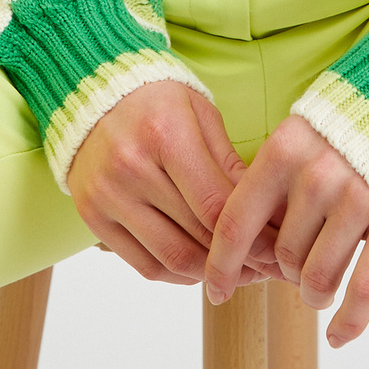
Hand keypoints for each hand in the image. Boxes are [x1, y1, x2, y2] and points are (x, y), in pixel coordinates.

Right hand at [66, 79, 284, 288]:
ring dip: (210, 273)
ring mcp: (107, 195)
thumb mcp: (200, 113)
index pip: (214, 204)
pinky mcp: (93, 217)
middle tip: (264, 265)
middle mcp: (130, 167)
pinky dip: (178, 274)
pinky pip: (144, 266)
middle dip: (237, 257)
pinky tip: (200, 267)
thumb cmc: (157, 100)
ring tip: (237, 270)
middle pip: (196, 234)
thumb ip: (228, 163)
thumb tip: (264, 212)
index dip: (251, 234)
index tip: (275, 248)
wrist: (93, 94)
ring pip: (172, 258)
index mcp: (164, 133)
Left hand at [201, 113, 368, 347]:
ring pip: (318, 278)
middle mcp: (317, 174)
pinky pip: (364, 289)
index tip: (215, 290)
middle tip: (298, 267)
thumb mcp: (300, 133)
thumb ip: (274, 181)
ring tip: (319, 289)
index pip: (236, 221)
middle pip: (283, 256)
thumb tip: (247, 245)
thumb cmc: (347, 122)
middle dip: (286, 272)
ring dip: (315, 294)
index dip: (222, 264)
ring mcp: (359, 197)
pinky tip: (339, 334)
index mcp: (284, 148)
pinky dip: (350, 321)